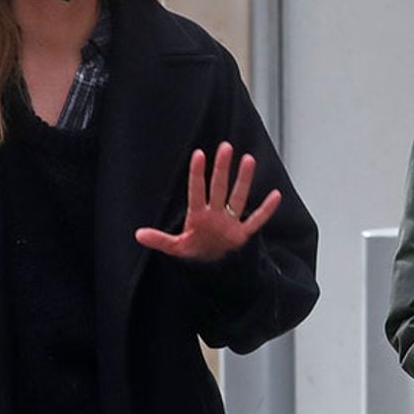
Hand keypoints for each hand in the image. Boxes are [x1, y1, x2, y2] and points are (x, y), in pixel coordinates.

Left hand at [135, 142, 281, 262]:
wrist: (211, 266)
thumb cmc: (194, 251)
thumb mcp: (176, 248)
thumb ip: (160, 240)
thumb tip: (138, 234)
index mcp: (198, 216)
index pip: (197, 191)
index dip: (197, 174)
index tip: (199, 154)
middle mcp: (215, 214)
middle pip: (219, 188)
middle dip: (222, 169)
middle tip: (225, 147)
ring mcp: (230, 222)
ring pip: (238, 198)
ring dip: (243, 180)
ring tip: (248, 159)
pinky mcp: (242, 234)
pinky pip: (256, 221)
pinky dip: (266, 210)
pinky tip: (275, 195)